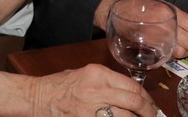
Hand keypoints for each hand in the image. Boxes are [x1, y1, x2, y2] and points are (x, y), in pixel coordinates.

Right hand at [35, 63, 158, 116]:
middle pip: (134, 102)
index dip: (146, 99)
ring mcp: (92, 108)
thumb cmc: (59, 86)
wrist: (37, 97)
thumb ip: (107, 82)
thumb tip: (129, 95)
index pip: (132, 86)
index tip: (151, 105)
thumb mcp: (85, 75)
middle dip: (148, 112)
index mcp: (98, 74)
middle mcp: (97, 90)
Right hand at [93, 0, 187, 58]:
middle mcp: (167, 25)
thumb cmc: (138, 5)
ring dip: (185, 53)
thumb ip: (175, 15)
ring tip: (185, 51)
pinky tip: (172, 51)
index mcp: (171, 12)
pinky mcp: (149, 48)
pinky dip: (173, 56)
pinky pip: (167, 56)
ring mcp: (158, 38)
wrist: (116, 10)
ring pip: (181, 52)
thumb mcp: (160, 4)